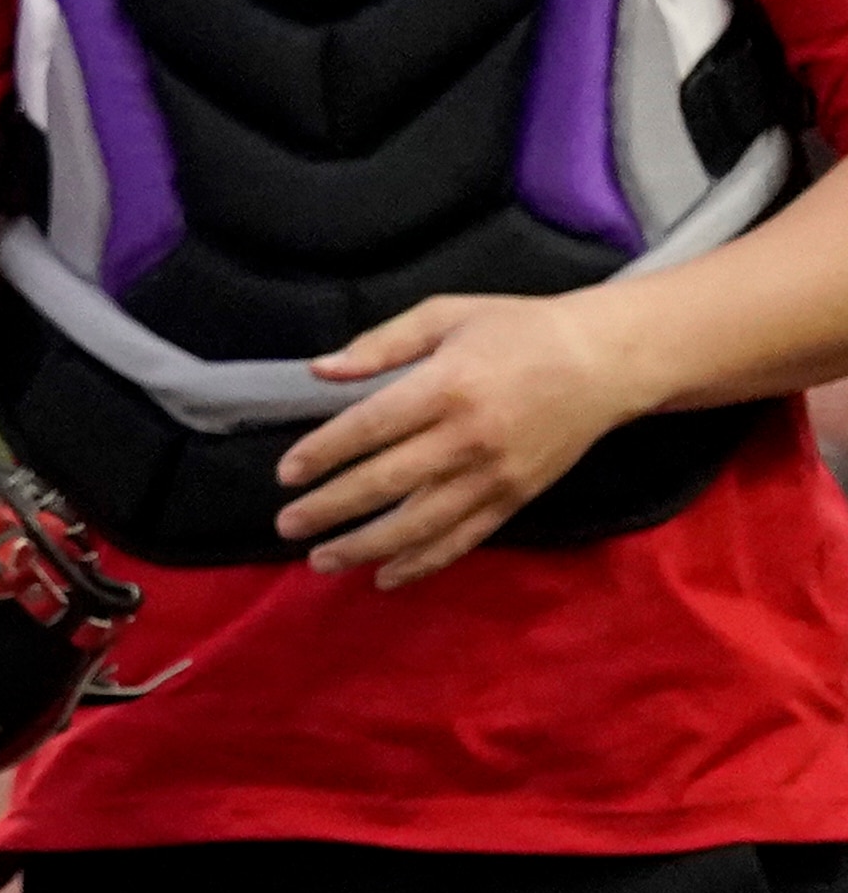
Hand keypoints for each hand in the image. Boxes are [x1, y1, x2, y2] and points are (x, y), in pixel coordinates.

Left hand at [273, 289, 657, 586]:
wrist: (606, 361)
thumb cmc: (518, 329)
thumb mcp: (446, 314)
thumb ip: (380, 344)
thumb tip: (320, 370)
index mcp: (446, 386)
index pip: (370, 427)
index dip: (324, 453)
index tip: (286, 473)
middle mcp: (469, 438)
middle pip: (388, 482)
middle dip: (331, 509)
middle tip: (286, 526)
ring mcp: (495, 475)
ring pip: (422, 523)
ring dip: (367, 547)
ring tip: (321, 560)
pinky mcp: (517, 498)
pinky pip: (464, 538)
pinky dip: (424, 562)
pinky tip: (386, 577)